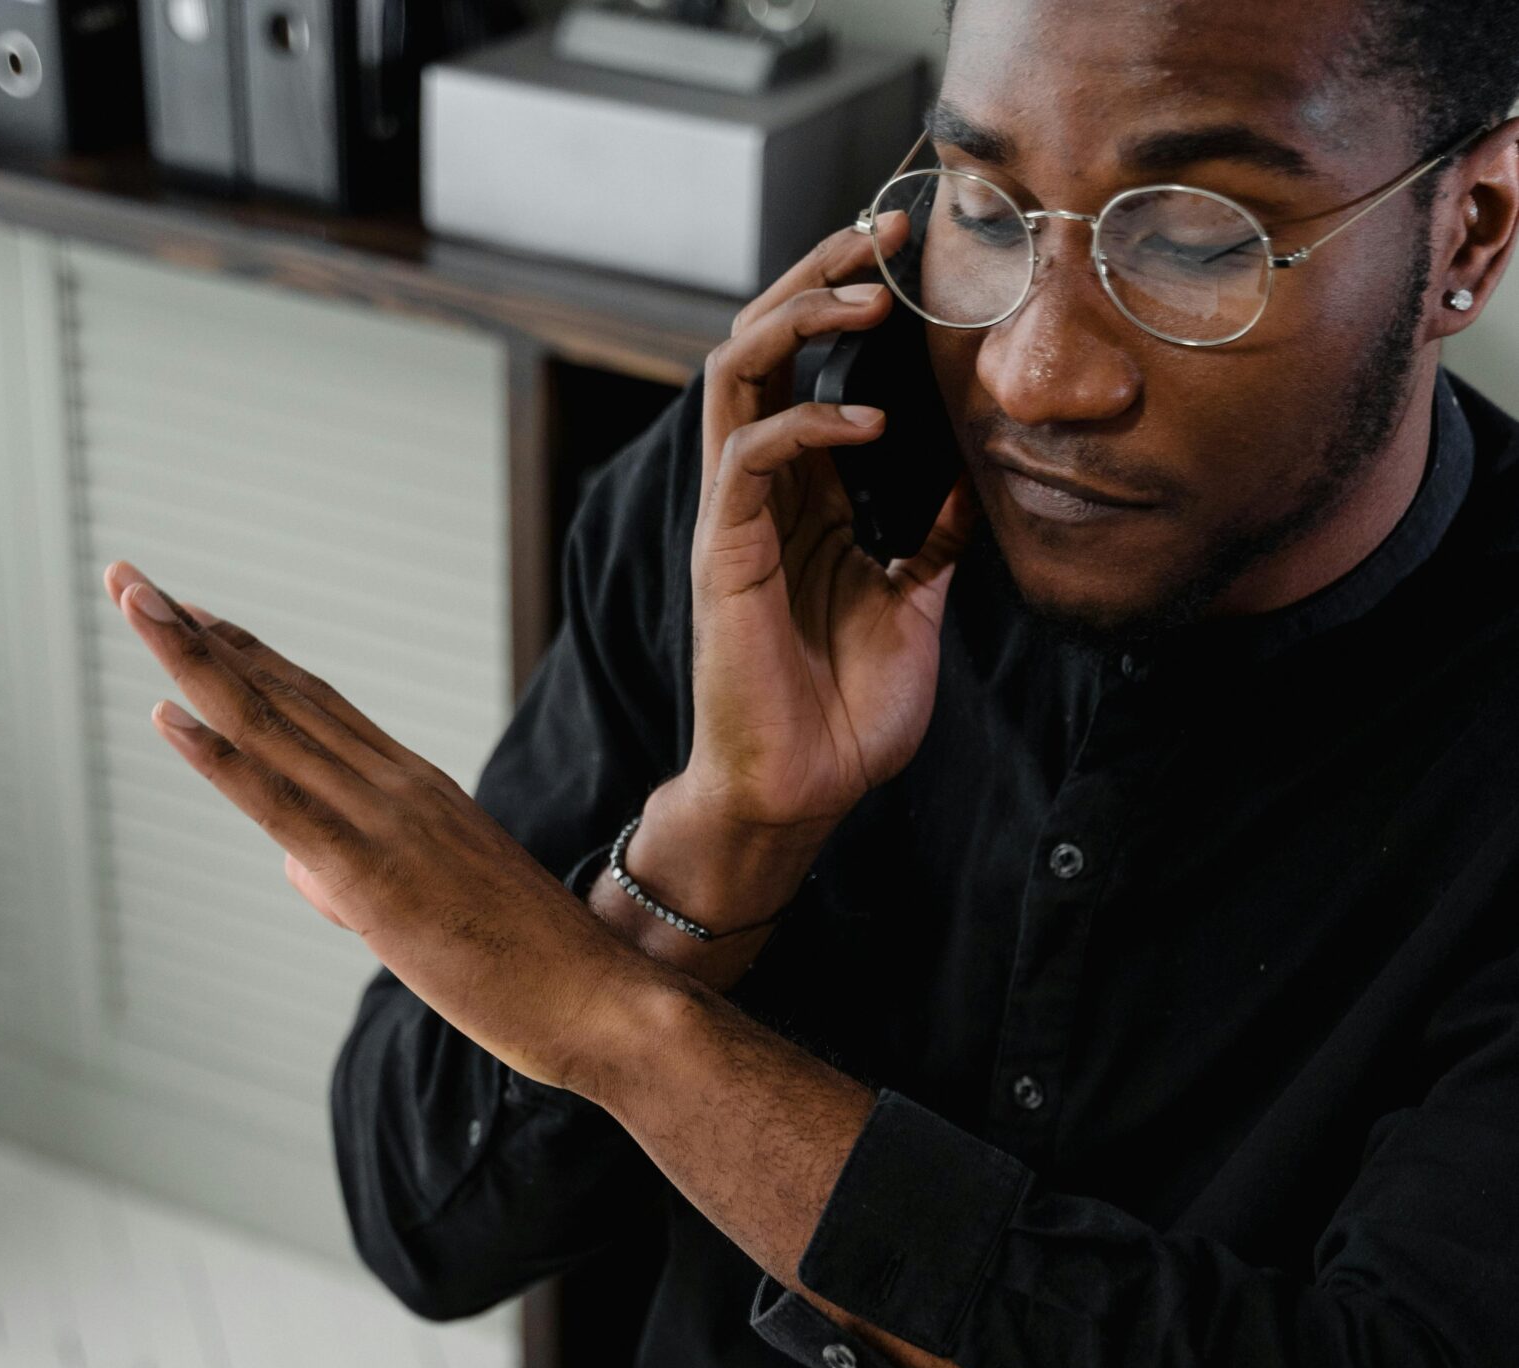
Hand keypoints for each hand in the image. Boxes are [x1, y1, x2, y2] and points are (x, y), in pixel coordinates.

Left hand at [102, 559, 658, 1093]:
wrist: (604, 1000)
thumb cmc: (533, 973)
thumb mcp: (436, 916)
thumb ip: (359, 883)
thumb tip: (298, 869)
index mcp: (419, 791)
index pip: (316, 705)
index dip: (248, 654)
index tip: (192, 612)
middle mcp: (398, 787)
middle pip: (281, 694)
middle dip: (198, 633)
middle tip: (131, 577)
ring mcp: (385, 825)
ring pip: (270, 728)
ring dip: (192, 661)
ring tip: (134, 599)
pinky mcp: (373, 880)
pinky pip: (281, 808)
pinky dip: (219, 758)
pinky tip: (165, 714)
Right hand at [667, 215, 976, 903]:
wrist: (800, 794)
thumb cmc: (844, 714)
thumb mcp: (916, 604)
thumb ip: (936, 535)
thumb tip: (983, 471)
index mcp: (802, 496)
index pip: (808, 363)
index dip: (850, 300)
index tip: (915, 255)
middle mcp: (759, 490)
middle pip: (764, 339)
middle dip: (822, 274)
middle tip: (887, 232)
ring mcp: (735, 516)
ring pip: (738, 369)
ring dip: (802, 319)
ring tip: (870, 298)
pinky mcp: (723, 553)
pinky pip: (749, 454)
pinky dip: (808, 424)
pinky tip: (868, 425)